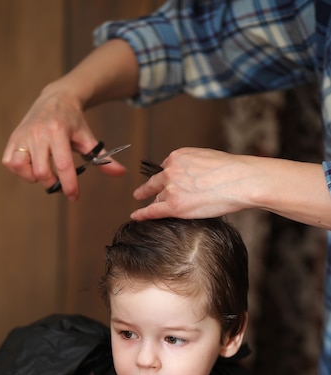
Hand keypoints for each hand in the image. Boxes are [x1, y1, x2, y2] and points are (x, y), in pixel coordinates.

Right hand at [2, 82, 125, 200]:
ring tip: (45, 172)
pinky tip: (32, 166)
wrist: (56, 98)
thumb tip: (121, 173)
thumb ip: (103, 158)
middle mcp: (38, 132)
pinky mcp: (13, 138)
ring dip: (34, 177)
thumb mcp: (88, 138)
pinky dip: (21, 171)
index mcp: (58, 131)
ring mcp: (23, 135)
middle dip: (53, 184)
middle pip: (42, 173)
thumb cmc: (73, 122)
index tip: (74, 197)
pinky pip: (10, 163)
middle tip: (60, 182)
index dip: (69, 186)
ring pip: (23, 168)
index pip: (63, 166)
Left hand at [131, 148, 253, 219]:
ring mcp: (171, 189)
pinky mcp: (174, 206)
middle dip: (148, 189)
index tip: (163, 183)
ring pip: (158, 199)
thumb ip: (191, 165)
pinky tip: (136, 216)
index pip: (166, 168)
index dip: (166, 178)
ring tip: (151, 211)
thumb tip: (189, 176)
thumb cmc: (231, 171)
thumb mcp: (206, 157)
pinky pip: (152, 211)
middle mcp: (170, 170)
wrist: (241, 180)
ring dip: (157, 204)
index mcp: (178, 156)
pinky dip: (142, 214)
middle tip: (139, 193)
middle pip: (156, 183)